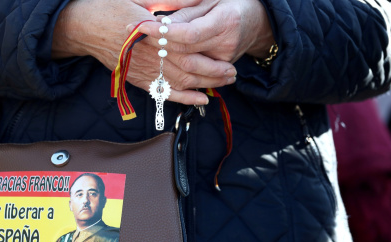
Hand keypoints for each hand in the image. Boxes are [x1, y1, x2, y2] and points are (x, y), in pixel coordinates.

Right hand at [52, 0, 235, 104]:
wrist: (84, 26)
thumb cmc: (111, 7)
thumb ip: (171, 0)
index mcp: (152, 32)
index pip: (188, 50)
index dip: (210, 58)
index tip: (229, 59)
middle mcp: (148, 54)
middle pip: (188, 70)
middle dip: (213, 75)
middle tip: (232, 74)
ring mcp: (142, 69)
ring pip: (179, 84)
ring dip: (204, 87)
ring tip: (223, 85)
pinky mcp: (137, 79)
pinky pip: (162, 93)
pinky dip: (182, 99)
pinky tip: (199, 100)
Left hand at [136, 0, 274, 62]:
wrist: (257, 20)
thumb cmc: (232, 2)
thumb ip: (186, 9)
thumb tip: (160, 22)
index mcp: (225, 22)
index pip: (189, 34)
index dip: (164, 33)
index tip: (142, 26)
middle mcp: (226, 44)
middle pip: (187, 55)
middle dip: (160, 46)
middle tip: (140, 36)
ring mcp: (225, 60)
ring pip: (190, 70)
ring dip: (166, 61)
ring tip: (148, 48)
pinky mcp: (222, 68)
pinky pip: (198, 77)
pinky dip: (179, 74)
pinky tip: (160, 63)